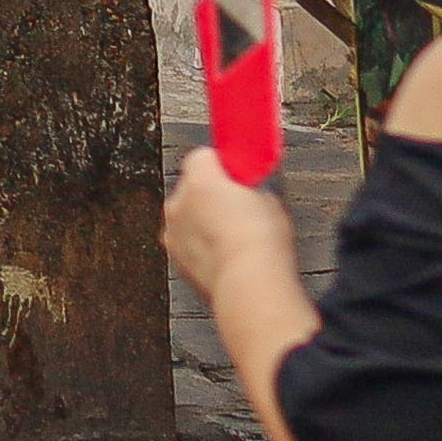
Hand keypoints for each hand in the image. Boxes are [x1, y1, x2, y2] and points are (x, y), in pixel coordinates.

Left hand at [166, 145, 292, 293]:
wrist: (249, 284)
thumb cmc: (260, 244)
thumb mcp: (269, 202)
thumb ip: (249, 190)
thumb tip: (247, 193)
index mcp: (200, 180)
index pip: (202, 156)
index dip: (221, 165)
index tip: (235, 174)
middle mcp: (178, 202)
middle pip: (191, 187)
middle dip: (211, 195)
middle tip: (239, 209)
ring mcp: (172, 231)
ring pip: (186, 217)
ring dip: (203, 222)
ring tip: (235, 238)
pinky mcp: (175, 257)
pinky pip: (186, 242)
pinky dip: (200, 246)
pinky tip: (226, 256)